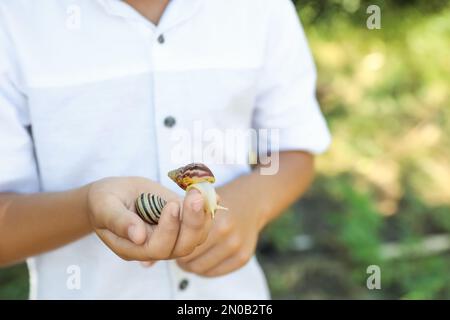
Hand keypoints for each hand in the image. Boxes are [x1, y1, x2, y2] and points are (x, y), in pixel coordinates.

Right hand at [87, 177, 211, 260]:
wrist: (112, 194)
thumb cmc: (104, 200)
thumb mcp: (104, 206)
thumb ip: (119, 221)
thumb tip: (138, 236)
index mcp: (134, 247)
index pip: (158, 247)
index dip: (169, 229)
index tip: (172, 204)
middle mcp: (155, 245)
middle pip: (182, 246)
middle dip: (193, 223)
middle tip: (195, 196)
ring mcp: (171, 234)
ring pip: (195, 237)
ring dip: (203, 215)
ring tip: (201, 192)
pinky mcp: (180, 221)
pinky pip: (200, 222)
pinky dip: (208, 208)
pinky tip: (210, 192)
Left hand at [176, 188, 263, 276]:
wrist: (251, 200)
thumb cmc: (217, 199)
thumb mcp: (198, 200)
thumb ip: (179, 218)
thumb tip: (152, 254)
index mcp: (214, 218)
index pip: (182, 244)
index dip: (174, 241)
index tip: (172, 237)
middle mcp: (227, 233)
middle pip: (190, 258)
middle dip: (181, 254)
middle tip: (178, 246)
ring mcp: (236, 247)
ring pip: (200, 268)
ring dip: (190, 263)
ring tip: (188, 252)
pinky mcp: (243, 258)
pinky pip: (213, 272)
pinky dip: (204, 268)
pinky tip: (201, 257)